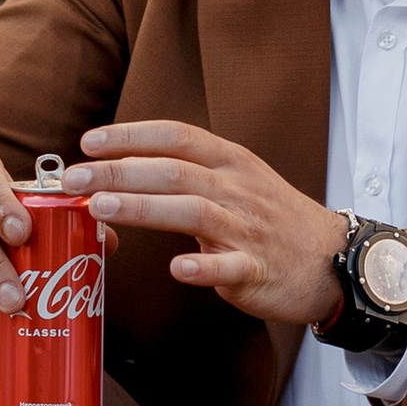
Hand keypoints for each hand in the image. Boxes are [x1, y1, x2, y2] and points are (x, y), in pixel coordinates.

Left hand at [66, 121, 349, 326]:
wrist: (332, 259)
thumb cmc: (271, 219)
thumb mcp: (236, 180)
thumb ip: (187, 174)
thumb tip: (120, 171)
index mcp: (230, 162)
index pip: (176, 137)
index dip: (131, 136)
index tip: (89, 142)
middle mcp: (238, 188)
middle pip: (174, 171)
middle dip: (119, 173)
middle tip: (74, 180)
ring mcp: (249, 229)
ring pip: (193, 211)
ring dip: (145, 208)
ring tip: (101, 210)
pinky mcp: (258, 269)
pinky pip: (229, 266)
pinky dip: (203, 266)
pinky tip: (176, 267)